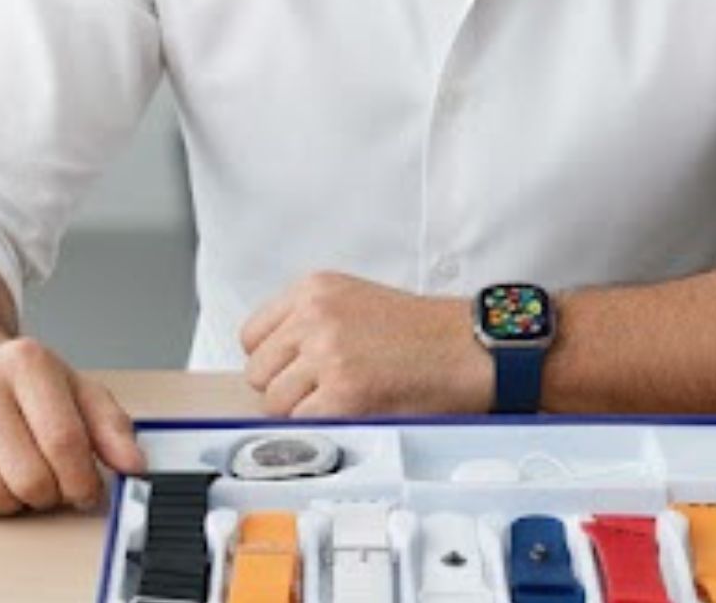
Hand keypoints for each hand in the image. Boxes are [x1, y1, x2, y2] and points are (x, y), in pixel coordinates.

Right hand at [0, 337, 145, 517]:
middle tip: (59, 485)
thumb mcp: (76, 388)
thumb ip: (111, 426)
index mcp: (27, 362)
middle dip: (54, 494)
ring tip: (27, 478)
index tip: (90, 491)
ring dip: (19, 503)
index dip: (83, 479)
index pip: (64, 440)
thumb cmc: (23, 381)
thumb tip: (134, 464)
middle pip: (29, 475)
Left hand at [240, 271, 492, 416]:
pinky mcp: (342, 392)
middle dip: (284, 388)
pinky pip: (302, 423)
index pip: (251, 334)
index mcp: (314, 288)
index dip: (272, 360)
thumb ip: (308, 321)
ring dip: (302, 410)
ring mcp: (327, 353)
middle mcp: (315, 315)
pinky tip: (349, 413)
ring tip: (340, 400)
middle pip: (258, 371)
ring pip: (275, 402)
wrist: (464, 347)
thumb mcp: (354, 300)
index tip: (290, 370)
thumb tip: (271, 364)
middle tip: (320, 390)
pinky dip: (321, 427)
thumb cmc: (421, 330)